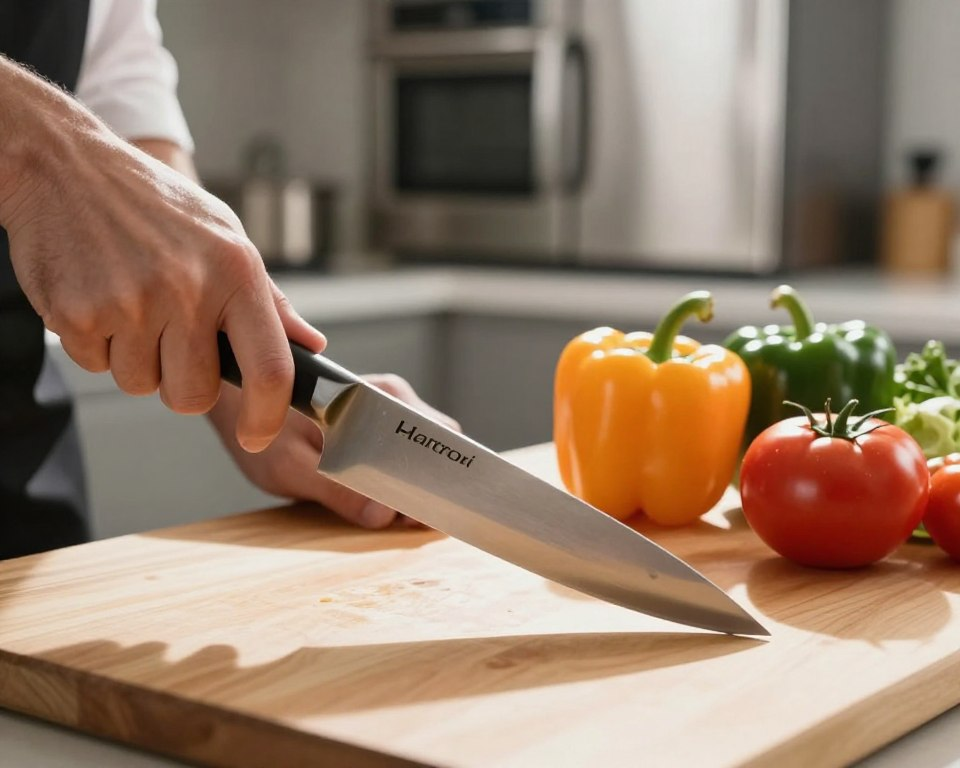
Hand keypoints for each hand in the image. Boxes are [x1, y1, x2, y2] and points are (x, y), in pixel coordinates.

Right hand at [0, 59, 323, 452]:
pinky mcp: (78, 314)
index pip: (270, 370)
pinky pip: (96, 367)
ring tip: (133, 304)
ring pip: (142, 385)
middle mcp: (188, 290)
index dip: (268, 416)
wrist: (65, 165)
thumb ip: (269, 300)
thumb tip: (309, 344)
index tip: (259, 433)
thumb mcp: (226, 237)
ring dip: (136, 360)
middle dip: (184, 382)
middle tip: (173, 339)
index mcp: (236, 272)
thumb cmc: (156, 205)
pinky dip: (97, 345)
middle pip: (195, 396)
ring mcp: (130, 304)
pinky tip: (100, 298)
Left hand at [209, 374, 460, 527]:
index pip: (431, 438)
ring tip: (398, 514)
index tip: (425, 515)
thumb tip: (383, 515)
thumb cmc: (261, 430)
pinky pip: (409, 449)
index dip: (433, 481)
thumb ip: (337, 492)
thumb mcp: (290, 468)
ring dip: (416, 484)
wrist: (243, 401)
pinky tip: (386, 497)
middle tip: (409, 521)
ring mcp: (389, 405)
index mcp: (376, 397)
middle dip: (429, 486)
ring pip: (426, 448)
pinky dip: (404, 477)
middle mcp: (391, 395)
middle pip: (438, 443)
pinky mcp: (382, 419)